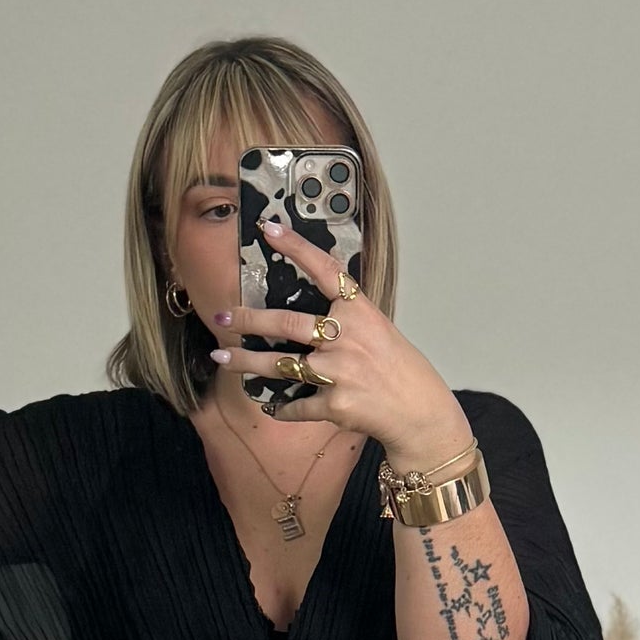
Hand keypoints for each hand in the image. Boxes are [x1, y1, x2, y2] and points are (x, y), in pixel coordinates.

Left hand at [208, 213, 467, 471]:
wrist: (419, 411)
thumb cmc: (397, 367)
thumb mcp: (376, 329)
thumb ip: (343, 317)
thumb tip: (303, 311)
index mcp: (359, 311)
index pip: (325, 270)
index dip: (296, 247)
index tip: (268, 228)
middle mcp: (347, 337)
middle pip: (287, 322)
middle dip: (248, 320)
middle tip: (220, 316)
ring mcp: (340, 372)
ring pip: (281, 364)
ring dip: (246, 362)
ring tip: (221, 358)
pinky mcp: (335, 404)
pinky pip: (297, 405)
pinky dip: (283, 408)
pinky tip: (274, 406)